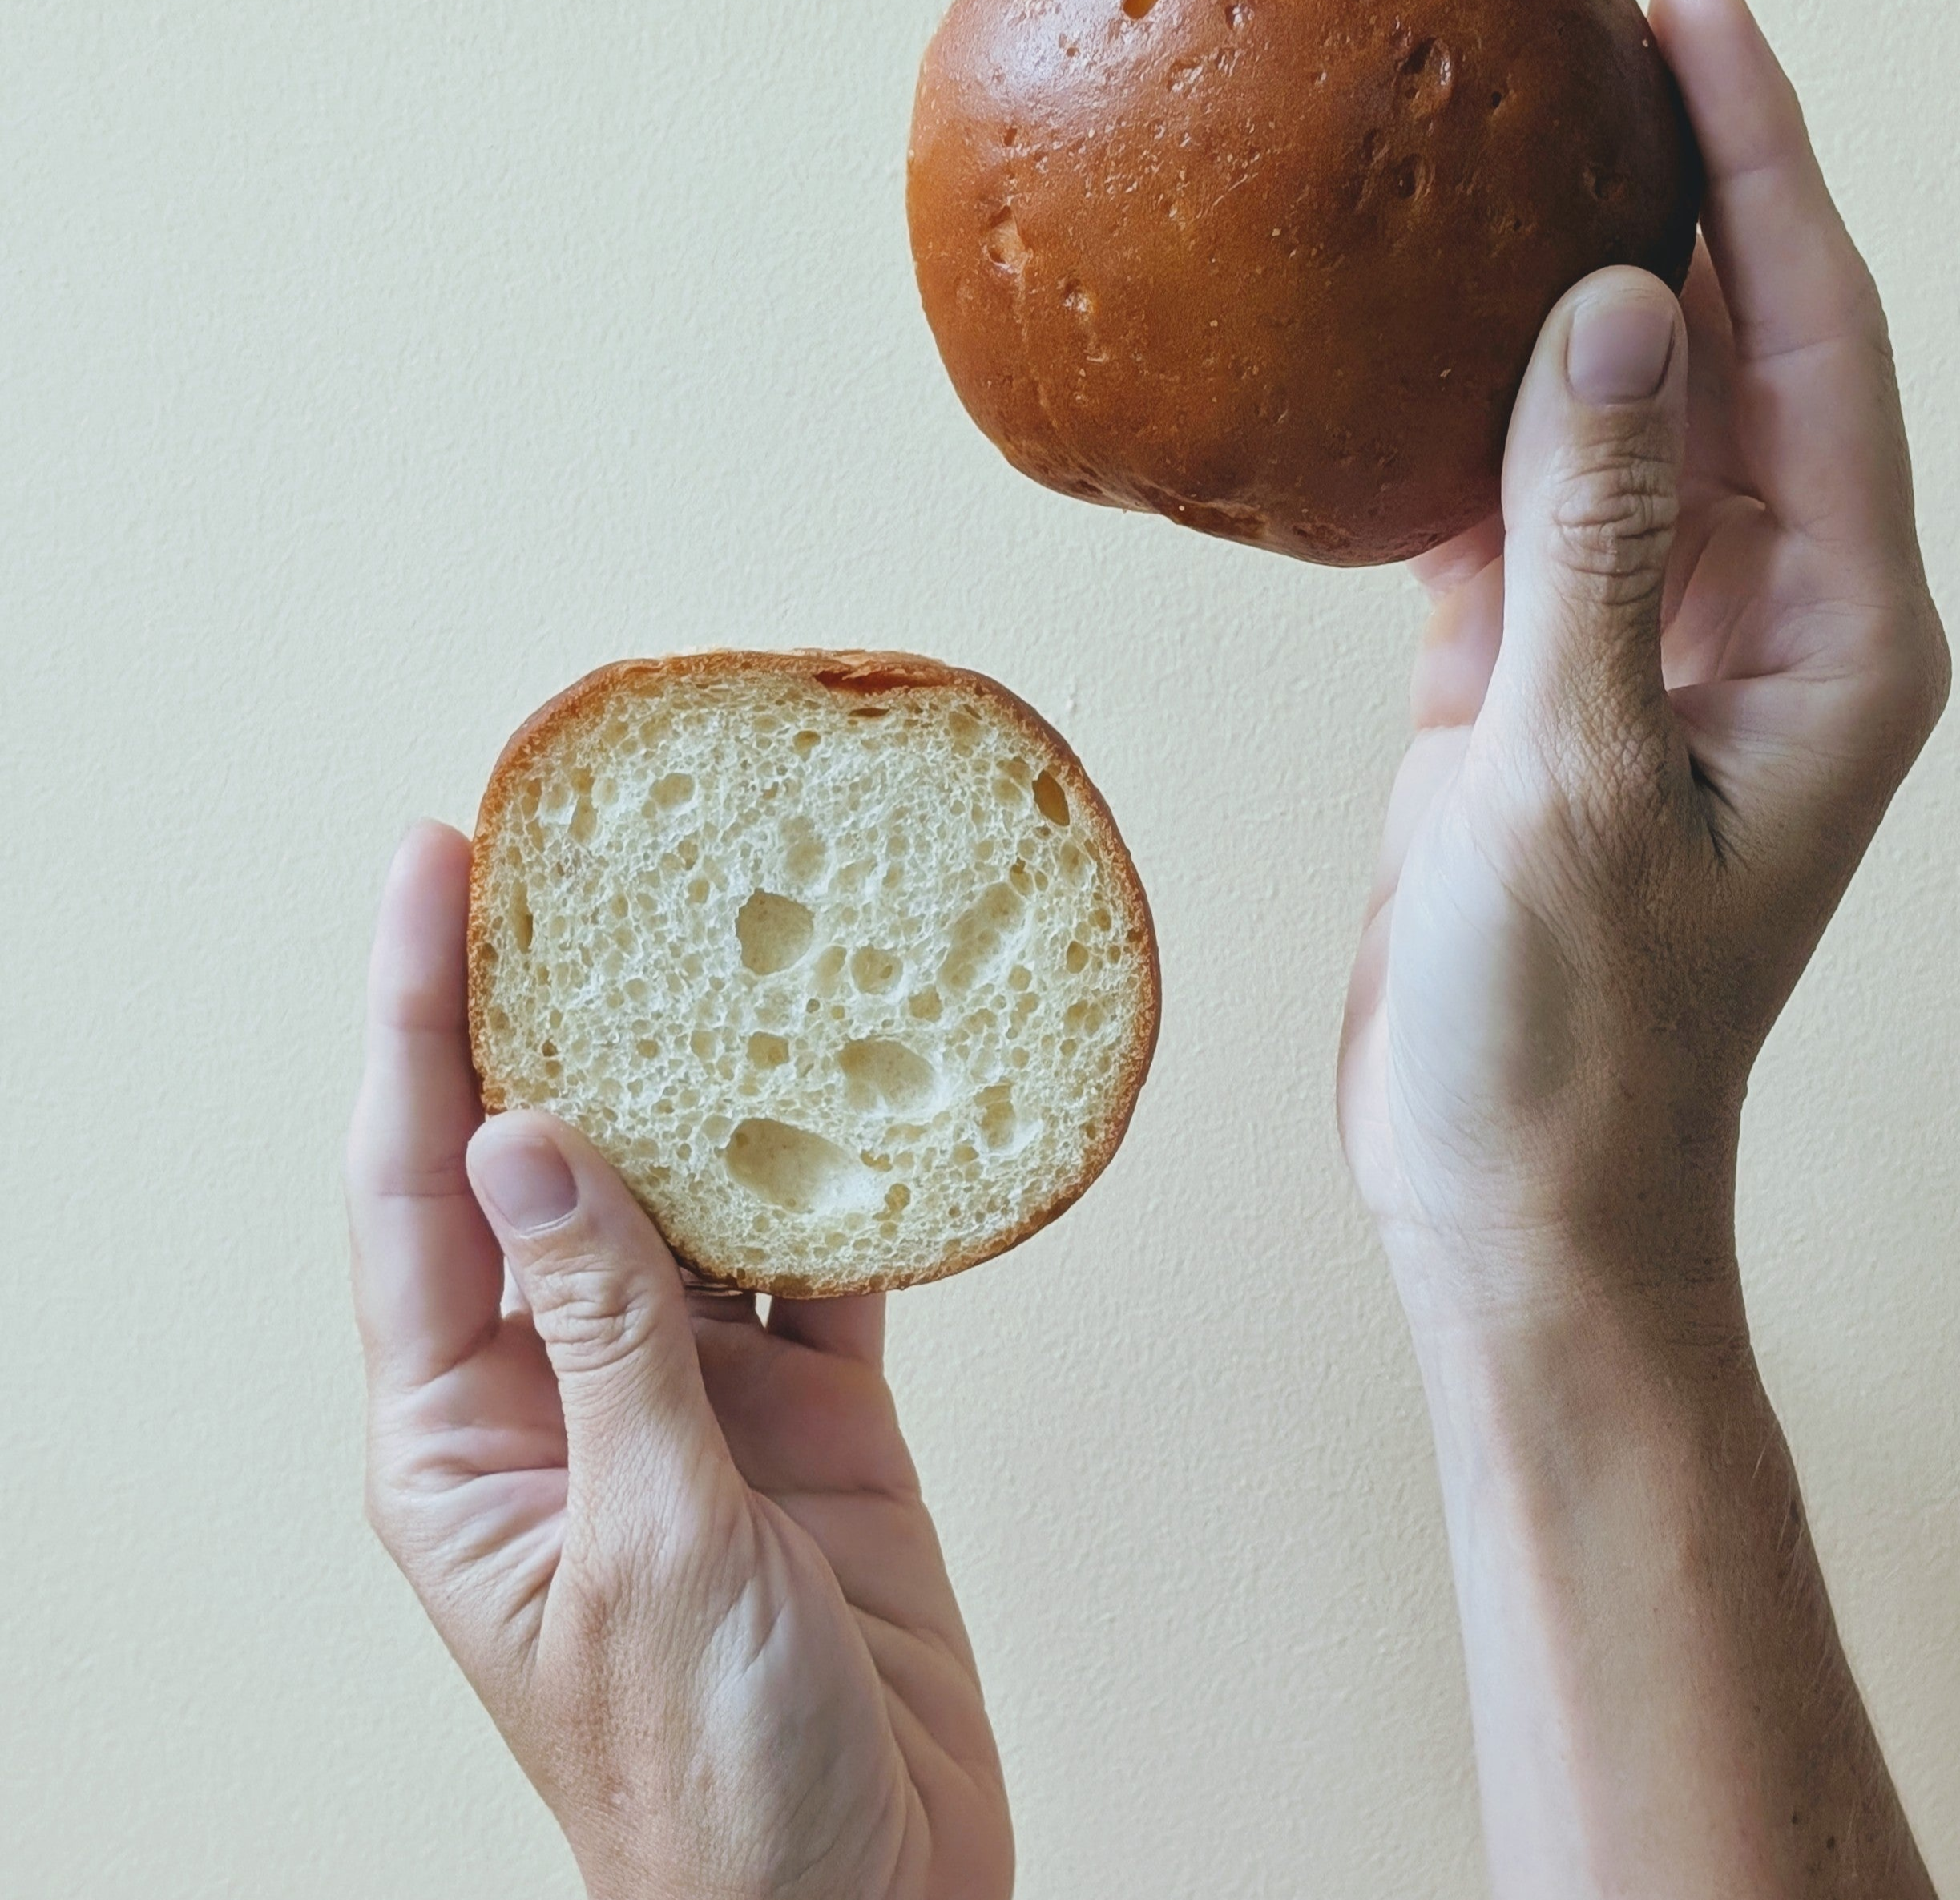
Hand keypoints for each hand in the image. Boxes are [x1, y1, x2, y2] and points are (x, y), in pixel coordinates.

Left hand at [347, 823, 1011, 1899]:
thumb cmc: (712, 1789)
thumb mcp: (649, 1554)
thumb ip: (608, 1339)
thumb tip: (529, 1140)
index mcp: (464, 1437)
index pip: (418, 1183)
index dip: (416, 1012)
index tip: (431, 862)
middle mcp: (566, 1389)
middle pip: (548, 1156)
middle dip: (553, 1002)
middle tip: (579, 847)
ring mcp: (695, 1396)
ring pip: (691, 1188)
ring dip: (710, 1068)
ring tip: (729, 923)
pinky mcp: (811, 1413)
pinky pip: (819, 1260)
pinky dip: (844, 1177)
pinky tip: (867, 1084)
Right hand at [1339, 0, 1949, 1323]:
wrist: (1514, 1189)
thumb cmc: (1573, 1033)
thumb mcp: (1579, 774)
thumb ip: (1591, 535)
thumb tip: (1603, 308)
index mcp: (1838, 632)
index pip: (1815, 340)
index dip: (1760, 164)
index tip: (1695, 7)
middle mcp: (1767, 616)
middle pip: (1734, 350)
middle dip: (1678, 187)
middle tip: (1597, 22)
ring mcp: (1652, 642)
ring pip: (1623, 416)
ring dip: (1570, 288)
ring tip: (1504, 136)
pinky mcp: (1540, 681)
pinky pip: (1517, 504)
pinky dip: (1468, 418)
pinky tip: (1411, 333)